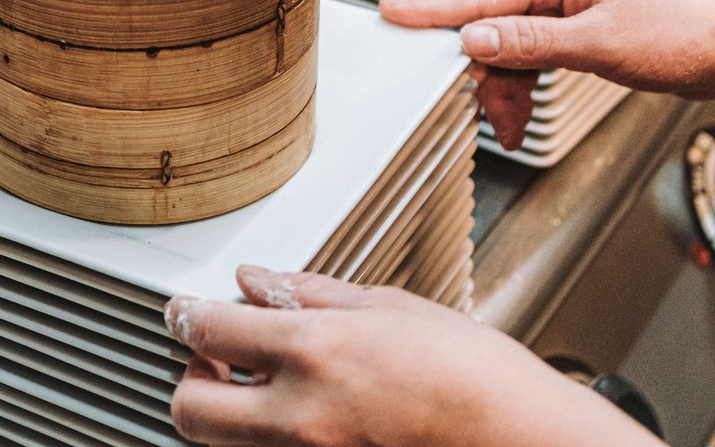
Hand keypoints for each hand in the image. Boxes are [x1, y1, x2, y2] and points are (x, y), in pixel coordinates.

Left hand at [165, 267, 658, 446]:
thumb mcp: (392, 308)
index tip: (185, 311)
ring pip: (225, 446)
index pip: (207, 331)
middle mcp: (302, 417)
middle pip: (188, 409)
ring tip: (266, 390)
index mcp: (316, 352)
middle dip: (191, 380)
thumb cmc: (478, 378)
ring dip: (229, 415)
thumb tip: (254, 283)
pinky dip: (273, 437)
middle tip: (215, 361)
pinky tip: (305, 416)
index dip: (185, 316)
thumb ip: (310, 294)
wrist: (529, 443)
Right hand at [378, 0, 714, 148]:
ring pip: (512, 48)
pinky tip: (522, 114)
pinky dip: (527, 85)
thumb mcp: (599, 44)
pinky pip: (534, 54)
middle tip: (492, 119)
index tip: (390, 13)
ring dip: (508, 89)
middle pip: (494, 29)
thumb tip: (474, 38)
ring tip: (511, 129)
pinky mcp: (579, 26)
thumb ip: (532, 42)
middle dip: (489, 77)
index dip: (433, 13)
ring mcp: (569, 4)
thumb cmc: (680, 35)